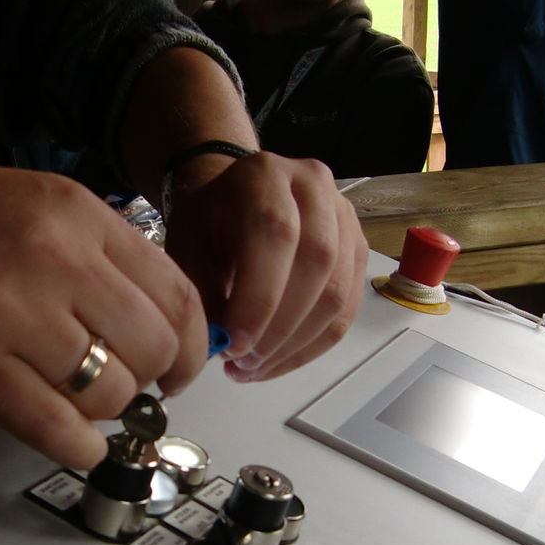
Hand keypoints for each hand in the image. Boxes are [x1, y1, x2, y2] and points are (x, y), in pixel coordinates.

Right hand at [0, 155, 207, 470]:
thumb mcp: (29, 202)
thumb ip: (95, 252)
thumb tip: (152, 319)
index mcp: (76, 211)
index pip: (177, 292)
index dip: (190, 343)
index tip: (180, 363)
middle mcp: (55, 257)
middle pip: (154, 347)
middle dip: (153, 381)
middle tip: (132, 388)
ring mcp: (12, 313)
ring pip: (113, 393)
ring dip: (108, 413)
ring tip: (81, 402)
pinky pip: (57, 429)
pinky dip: (78, 448)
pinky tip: (71, 440)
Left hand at [163, 151, 366, 382]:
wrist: (235, 202)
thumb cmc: (209, 223)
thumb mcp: (187, 246)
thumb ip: (202, 289)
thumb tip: (222, 344)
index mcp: (265, 175)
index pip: (275, 235)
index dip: (258, 298)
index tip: (233, 346)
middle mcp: (315, 186)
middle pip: (316, 265)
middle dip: (279, 330)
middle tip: (242, 365)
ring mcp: (345, 218)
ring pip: (336, 294)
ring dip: (295, 345)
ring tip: (254, 369)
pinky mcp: (357, 250)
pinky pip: (346, 310)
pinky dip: (312, 345)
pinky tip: (277, 361)